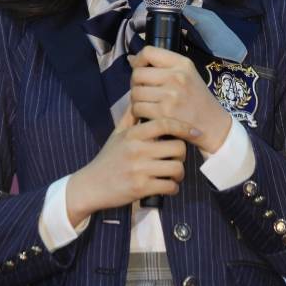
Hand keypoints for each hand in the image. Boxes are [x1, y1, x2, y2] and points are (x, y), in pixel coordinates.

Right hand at [65, 105, 201, 225]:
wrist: (90, 186)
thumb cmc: (108, 159)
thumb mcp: (117, 134)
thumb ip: (131, 116)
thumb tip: (140, 97)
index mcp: (133, 134)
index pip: (165, 124)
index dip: (184, 127)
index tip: (195, 132)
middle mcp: (137, 150)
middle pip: (178, 148)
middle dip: (181, 155)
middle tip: (176, 159)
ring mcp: (139, 170)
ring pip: (177, 168)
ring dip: (179, 174)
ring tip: (173, 175)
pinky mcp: (140, 188)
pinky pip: (169, 186)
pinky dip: (172, 188)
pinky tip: (167, 186)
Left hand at [128, 45, 231, 154]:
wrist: (213, 124)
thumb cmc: (197, 99)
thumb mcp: (187, 75)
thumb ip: (162, 66)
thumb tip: (131, 59)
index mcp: (182, 64)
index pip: (148, 52)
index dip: (138, 60)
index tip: (139, 69)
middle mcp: (176, 77)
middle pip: (137, 73)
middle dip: (135, 83)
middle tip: (142, 90)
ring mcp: (170, 95)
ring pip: (135, 92)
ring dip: (136, 99)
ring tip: (145, 103)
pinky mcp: (164, 114)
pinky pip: (138, 108)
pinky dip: (138, 112)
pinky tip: (146, 113)